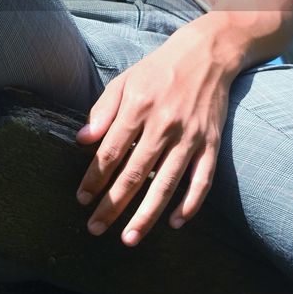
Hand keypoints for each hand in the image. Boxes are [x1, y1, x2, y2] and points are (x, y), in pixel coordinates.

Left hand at [74, 20, 234, 244]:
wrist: (206, 54)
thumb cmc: (158, 70)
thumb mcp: (124, 81)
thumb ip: (102, 111)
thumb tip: (81, 140)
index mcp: (138, 108)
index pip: (110, 152)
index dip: (94, 178)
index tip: (81, 198)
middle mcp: (164, 125)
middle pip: (135, 173)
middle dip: (112, 205)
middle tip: (95, 228)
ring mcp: (190, 137)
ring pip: (166, 184)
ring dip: (146, 215)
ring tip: (128, 238)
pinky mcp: (211, 144)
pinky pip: (202, 181)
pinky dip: (190, 205)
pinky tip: (174, 223)